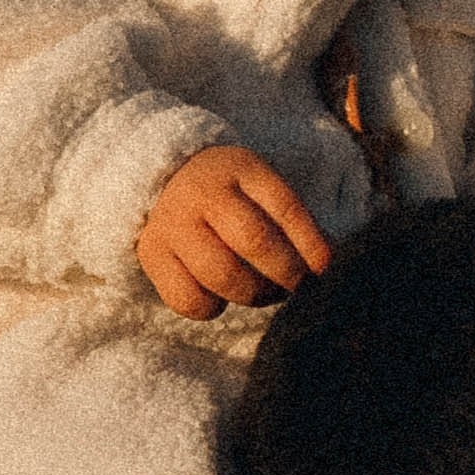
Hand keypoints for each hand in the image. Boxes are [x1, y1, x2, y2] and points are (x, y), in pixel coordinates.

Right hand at [138, 146, 331, 317]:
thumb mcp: (261, 188)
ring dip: (254, 294)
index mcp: (240, 167)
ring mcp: (172, 222)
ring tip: (266, 292)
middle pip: (254, 240)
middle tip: (297, 285)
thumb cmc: (230, 193)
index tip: (324, 267)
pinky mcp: (151, 253)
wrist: (164, 180)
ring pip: (221, 274)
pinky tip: (221, 296)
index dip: (310, 243)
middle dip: (286, 272)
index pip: (284, 206)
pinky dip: (212, 307)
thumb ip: (290, 221)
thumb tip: (321, 266)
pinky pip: (187, 298)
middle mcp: (202, 191)